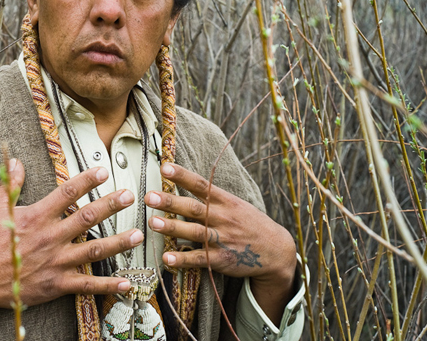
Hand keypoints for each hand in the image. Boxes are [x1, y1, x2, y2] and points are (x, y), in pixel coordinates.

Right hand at [0, 159, 142, 335]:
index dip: (86, 180)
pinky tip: (127, 282)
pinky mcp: (56, 284)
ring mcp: (56, 262)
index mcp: (37, 217)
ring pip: (93, 250)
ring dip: (118, 242)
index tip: (103, 171)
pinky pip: (87, 285)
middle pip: (87, 218)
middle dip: (110, 205)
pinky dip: (108, 285)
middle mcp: (50, 237)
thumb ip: (9, 184)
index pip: (66, 193)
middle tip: (129, 196)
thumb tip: (16, 160)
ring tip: (138, 235)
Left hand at [145, 163, 296, 323]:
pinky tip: (167, 258)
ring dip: (173, 228)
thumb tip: (182, 179)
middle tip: (150, 196)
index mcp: (225, 202)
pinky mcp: (222, 259)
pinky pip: (200, 259)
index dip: (183, 176)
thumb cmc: (249, 223)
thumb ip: (211, 196)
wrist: (276, 250)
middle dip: (171, 202)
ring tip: (153, 223)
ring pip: (194, 232)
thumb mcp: (235, 204)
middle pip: (194, 208)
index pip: (201, 185)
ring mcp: (222, 239)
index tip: (165, 167)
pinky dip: (183, 259)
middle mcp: (222, 218)